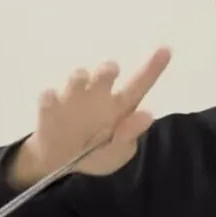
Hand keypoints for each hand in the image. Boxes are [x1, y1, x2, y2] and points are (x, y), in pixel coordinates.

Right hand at [7, 48, 171, 187]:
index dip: (153, 68)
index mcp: (121, 106)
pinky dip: (50, 97)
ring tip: (81, 83)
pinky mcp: (50, 108)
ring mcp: (73, 99)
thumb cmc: (98, 153)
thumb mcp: (119, 152)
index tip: (166, 50)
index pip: (140, 84)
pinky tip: (52, 102)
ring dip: (80, 78)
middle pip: (105, 73)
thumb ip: (130, 135)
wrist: (61, 166)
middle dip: (107, 70)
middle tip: (111, 71)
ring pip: (77, 77)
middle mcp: (98, 95)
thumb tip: (148, 115)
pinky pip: (49, 96)